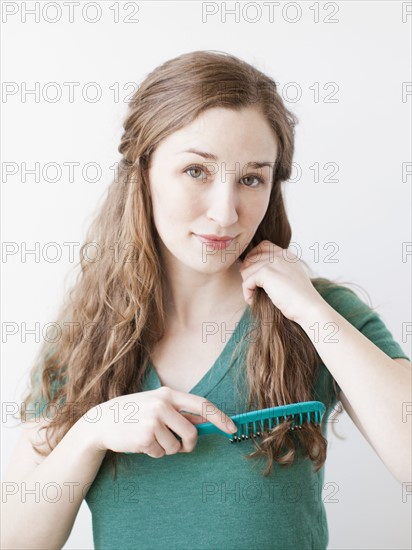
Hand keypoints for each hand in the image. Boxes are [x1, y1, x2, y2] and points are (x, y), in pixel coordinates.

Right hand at [86, 387, 236, 457]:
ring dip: (167, 448)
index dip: (219, 417)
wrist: (103, 421)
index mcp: (168, 394)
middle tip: (180, 445)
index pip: (202, 404)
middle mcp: (162, 404)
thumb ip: (179, 411)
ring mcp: (153, 420)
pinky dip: (154, 453)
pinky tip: (141, 442)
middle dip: (189, 444)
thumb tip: (206, 420)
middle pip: (192, 432)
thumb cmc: (134, 413)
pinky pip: (161, 453)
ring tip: (151, 438)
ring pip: (176, 446)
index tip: (232, 428)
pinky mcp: (145, 436)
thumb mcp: (157, 404)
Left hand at [238, 240, 322, 323]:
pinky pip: (246, 282)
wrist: (309, 308)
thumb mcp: (291, 279)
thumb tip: (254, 273)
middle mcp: (280, 255)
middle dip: (248, 274)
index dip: (253, 259)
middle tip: (253, 290)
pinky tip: (254, 301)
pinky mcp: (266, 273)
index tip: (253, 275)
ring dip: (248, 286)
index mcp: (287, 255)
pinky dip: (247, 294)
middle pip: (250, 258)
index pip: (262, 246)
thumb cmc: (300, 300)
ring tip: (255, 297)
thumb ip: (278, 271)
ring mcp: (273, 262)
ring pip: (246, 271)